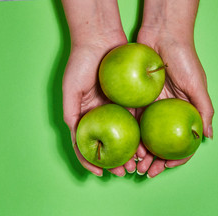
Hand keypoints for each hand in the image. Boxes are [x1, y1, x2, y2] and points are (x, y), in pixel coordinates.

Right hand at [63, 33, 138, 176]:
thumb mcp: (71, 88)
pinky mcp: (132, 101)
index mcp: (86, 116)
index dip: (92, 162)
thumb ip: (70, 112)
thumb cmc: (81, 63)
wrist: (101, 40)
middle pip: (109, 145)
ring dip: (131, 153)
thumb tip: (75, 135)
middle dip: (116, 161)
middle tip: (125, 172)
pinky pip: (137, 121)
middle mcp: (102, 116)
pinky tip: (147, 145)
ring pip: (125, 137)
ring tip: (138, 164)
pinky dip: (141, 135)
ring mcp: (118, 110)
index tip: (101, 173)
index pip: (87, 145)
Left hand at [135, 28, 213, 177]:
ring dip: (141, 152)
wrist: (162, 34)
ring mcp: (152, 107)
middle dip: (155, 160)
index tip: (166, 166)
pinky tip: (125, 146)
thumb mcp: (198, 85)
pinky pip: (133, 120)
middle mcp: (168, 112)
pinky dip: (130, 135)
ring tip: (134, 164)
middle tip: (146, 172)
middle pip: (161, 143)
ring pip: (146, 136)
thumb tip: (207, 136)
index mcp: (184, 111)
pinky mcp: (137, 99)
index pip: (183, 141)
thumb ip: (204, 110)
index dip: (177, 156)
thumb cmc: (184, 58)